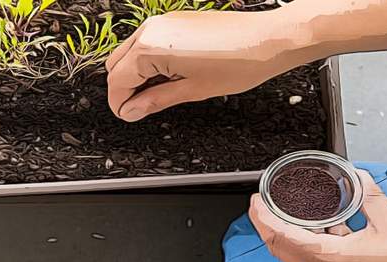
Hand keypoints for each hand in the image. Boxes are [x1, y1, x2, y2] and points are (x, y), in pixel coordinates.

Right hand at [105, 9, 319, 121]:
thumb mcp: (192, 90)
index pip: (117, 80)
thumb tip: (132, 110)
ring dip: (136, 74)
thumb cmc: (239, 63)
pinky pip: (148, 41)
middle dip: (124, 88)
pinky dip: (149, 60)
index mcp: (151, 48)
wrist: (268, 40)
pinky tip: (169, 75)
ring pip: (131, 52)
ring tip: (159, 94)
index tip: (127, 116)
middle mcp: (152, 29)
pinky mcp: (175, 20)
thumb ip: (156, 100)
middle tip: (140, 109)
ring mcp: (163, 22)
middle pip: (117, 64)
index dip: (119, 103)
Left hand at [249, 170, 386, 261]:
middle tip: (261, 204)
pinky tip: (323, 223)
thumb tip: (357, 176)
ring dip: (287, 234)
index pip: (286, 238)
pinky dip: (310, 241)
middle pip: (284, 251)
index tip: (255, 202)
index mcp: (337, 259)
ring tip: (285, 210)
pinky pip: (317, 260)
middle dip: (267, 226)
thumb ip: (370, 195)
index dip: (265, 219)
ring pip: (299, 256)